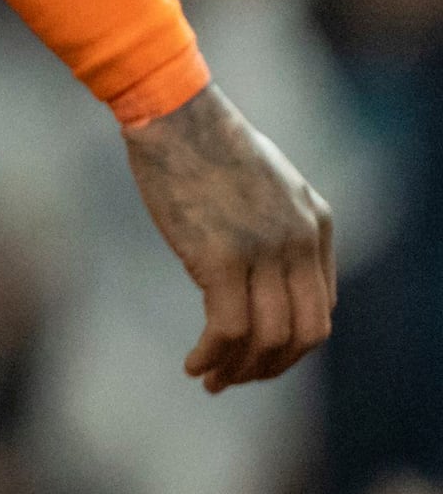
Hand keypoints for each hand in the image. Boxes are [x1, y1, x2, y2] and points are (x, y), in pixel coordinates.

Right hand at [124, 83, 333, 390]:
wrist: (173, 114)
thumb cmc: (205, 143)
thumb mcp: (265, 184)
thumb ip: (277, 227)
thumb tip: (261, 278)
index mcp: (316, 225)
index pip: (320, 309)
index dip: (290, 345)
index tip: (254, 356)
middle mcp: (299, 243)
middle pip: (304, 333)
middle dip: (272, 367)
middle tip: (236, 379)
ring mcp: (264, 252)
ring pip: (268, 338)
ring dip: (240, 370)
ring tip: (211, 379)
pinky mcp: (221, 258)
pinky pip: (227, 328)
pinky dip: (213, 355)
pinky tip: (194, 364)